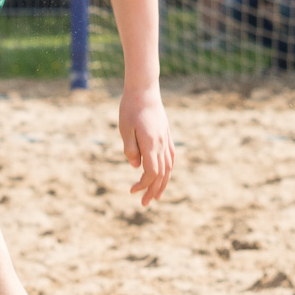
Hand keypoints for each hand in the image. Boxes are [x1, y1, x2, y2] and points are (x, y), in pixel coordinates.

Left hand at [118, 84, 173, 205]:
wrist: (144, 90)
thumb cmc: (130, 108)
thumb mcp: (125, 129)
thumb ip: (130, 149)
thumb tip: (136, 167)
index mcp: (151, 144)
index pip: (151, 172)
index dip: (143, 185)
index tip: (132, 190)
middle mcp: (162, 144)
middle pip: (161, 175)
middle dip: (153, 191)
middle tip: (144, 204)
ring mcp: (166, 140)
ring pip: (168, 168)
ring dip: (162, 184)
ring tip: (155, 196)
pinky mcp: (166, 136)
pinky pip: (170, 158)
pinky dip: (167, 171)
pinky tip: (163, 177)